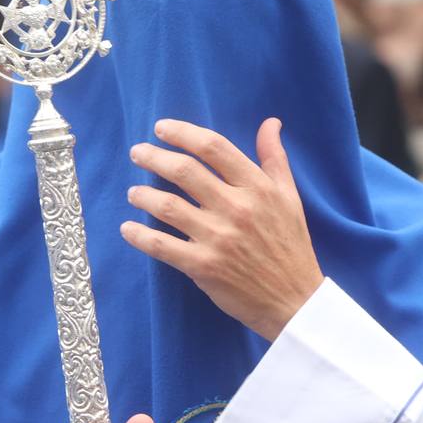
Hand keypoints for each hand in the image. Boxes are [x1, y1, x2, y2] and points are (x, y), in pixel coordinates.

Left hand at [121, 118, 322, 340]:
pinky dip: (139, 236)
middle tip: (137, 153)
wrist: (295, 300)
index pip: (213, 148)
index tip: (161, 128)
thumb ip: (274, 158)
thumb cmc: (290, 244)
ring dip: (143, 195)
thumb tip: (271, 122)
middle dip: (153, 157)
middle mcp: (236, 208)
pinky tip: (127, 229)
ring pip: (168, 206)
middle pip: (184, 171)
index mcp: (258, 187)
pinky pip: (162, 246)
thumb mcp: (289, 197)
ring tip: (133, 192)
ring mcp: (218, 238)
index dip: (182, 133)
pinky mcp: (203, 266)